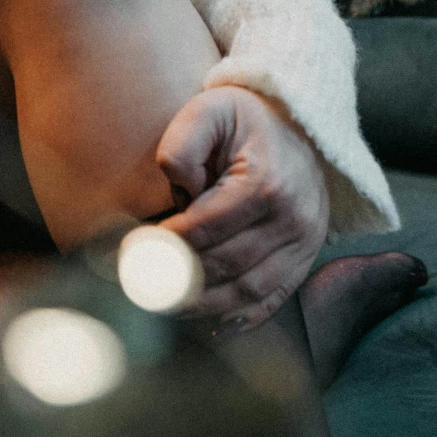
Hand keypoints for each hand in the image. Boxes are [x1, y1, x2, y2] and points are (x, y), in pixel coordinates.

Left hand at [154, 84, 328, 330]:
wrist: (299, 122)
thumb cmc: (244, 119)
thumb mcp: (209, 110)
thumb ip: (183, 143)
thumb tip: (178, 189)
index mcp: (265, 183)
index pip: (204, 229)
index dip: (163, 246)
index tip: (130, 253)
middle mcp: (292, 218)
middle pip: (224, 265)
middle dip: (176, 279)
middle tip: (138, 285)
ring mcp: (305, 242)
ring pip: (246, 290)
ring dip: (202, 305)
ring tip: (164, 304)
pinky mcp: (306, 256)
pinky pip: (274, 298)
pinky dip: (243, 318)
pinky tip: (212, 326)